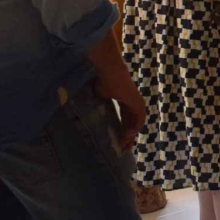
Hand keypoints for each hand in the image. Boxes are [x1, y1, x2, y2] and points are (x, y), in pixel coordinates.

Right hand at [87, 32, 145, 149]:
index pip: (125, 120)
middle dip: (127, 138)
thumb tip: (81, 118)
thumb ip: (95, 107)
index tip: (117, 143)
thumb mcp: (97, 98)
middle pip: (132, 124)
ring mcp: (136, 103)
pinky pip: (138, 120)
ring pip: (137, 124)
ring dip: (131, 136)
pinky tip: (126, 137)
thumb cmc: (100, 80)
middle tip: (122, 150)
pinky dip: (133, 129)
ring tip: (123, 147)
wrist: (107, 70)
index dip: (122, 132)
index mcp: (123, 101)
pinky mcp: (137, 103)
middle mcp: (132, 103)